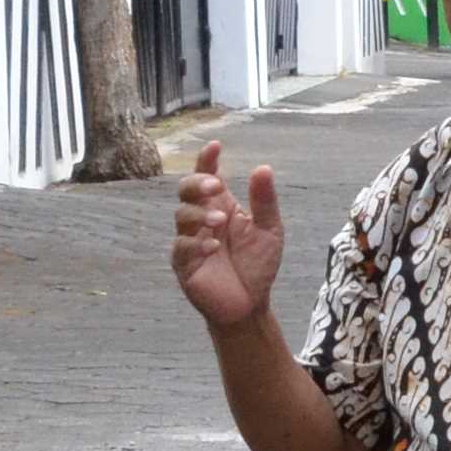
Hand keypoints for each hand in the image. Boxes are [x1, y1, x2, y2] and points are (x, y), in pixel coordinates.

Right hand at [171, 140, 282, 329]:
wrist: (250, 304)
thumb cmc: (257, 265)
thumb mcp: (269, 230)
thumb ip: (264, 202)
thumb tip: (263, 168)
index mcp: (221, 205)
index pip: (208, 176)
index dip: (207, 160)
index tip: (215, 146)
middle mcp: (202, 218)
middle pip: (185, 190)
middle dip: (196, 184)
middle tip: (215, 186)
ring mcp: (190, 240)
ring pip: (181, 216)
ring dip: (199, 215)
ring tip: (220, 222)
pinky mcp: (184, 264)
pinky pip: (181, 248)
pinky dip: (196, 245)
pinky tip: (213, 247)